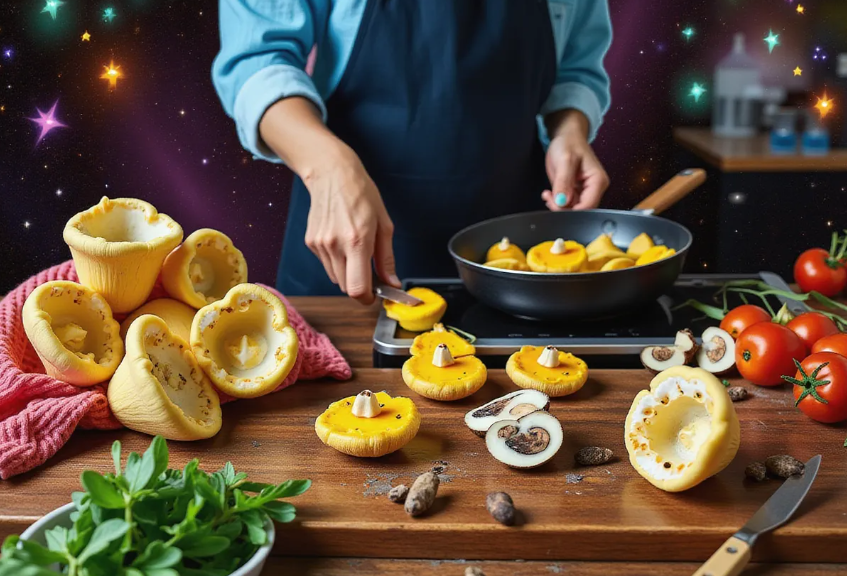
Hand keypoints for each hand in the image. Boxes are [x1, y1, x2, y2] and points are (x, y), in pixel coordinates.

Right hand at [259, 98, 398, 303]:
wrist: (332, 174)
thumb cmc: (362, 194)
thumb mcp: (383, 224)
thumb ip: (387, 258)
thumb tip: (392, 282)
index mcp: (357, 241)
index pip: (358, 288)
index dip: (368, 298)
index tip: (375, 295)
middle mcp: (335, 246)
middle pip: (347, 287)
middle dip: (361, 286)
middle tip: (371, 273)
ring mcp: (320, 245)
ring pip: (336, 278)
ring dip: (349, 274)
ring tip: (356, 252)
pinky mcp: (311, 243)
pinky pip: (327, 265)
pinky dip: (338, 263)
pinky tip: (343, 242)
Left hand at [541, 111, 609, 210]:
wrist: (566, 137)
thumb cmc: (569, 143)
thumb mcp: (566, 160)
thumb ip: (564, 182)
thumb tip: (562, 202)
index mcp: (598, 181)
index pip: (588, 206)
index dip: (571, 210)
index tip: (556, 203)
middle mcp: (594, 189)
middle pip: (580, 210)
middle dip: (562, 208)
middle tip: (549, 197)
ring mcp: (584, 191)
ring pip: (572, 209)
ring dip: (557, 206)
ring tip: (548, 194)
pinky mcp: (575, 192)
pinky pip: (566, 205)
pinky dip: (556, 203)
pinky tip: (549, 194)